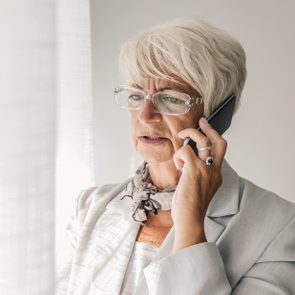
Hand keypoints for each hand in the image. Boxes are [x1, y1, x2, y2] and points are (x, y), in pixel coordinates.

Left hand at [172, 117, 226, 251]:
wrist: (190, 220)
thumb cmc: (191, 207)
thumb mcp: (199, 187)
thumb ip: (197, 174)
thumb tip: (186, 162)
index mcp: (216, 175)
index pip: (220, 150)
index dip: (214, 137)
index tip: (206, 130)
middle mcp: (214, 170)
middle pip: (218, 142)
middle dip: (209, 128)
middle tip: (201, 122)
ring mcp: (206, 169)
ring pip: (201, 141)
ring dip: (189, 135)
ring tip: (181, 139)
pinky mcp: (194, 170)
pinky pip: (185, 151)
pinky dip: (179, 155)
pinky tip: (178, 165)